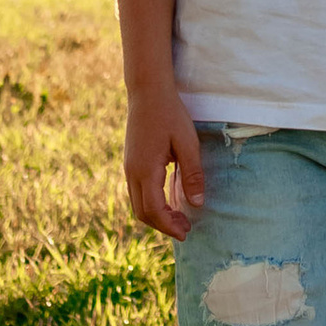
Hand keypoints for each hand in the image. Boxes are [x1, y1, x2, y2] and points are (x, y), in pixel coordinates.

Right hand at [123, 81, 206, 235]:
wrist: (147, 92)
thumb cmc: (170, 114)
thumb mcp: (187, 143)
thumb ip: (192, 174)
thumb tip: (197, 204)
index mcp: (145, 170)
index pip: (154, 210)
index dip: (169, 226)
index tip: (186, 233)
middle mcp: (132, 172)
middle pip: (142, 212)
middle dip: (163, 225)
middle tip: (185, 229)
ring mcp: (128, 168)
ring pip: (137, 203)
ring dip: (156, 216)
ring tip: (178, 218)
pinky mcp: (131, 162)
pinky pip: (137, 192)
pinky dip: (151, 203)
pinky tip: (168, 200)